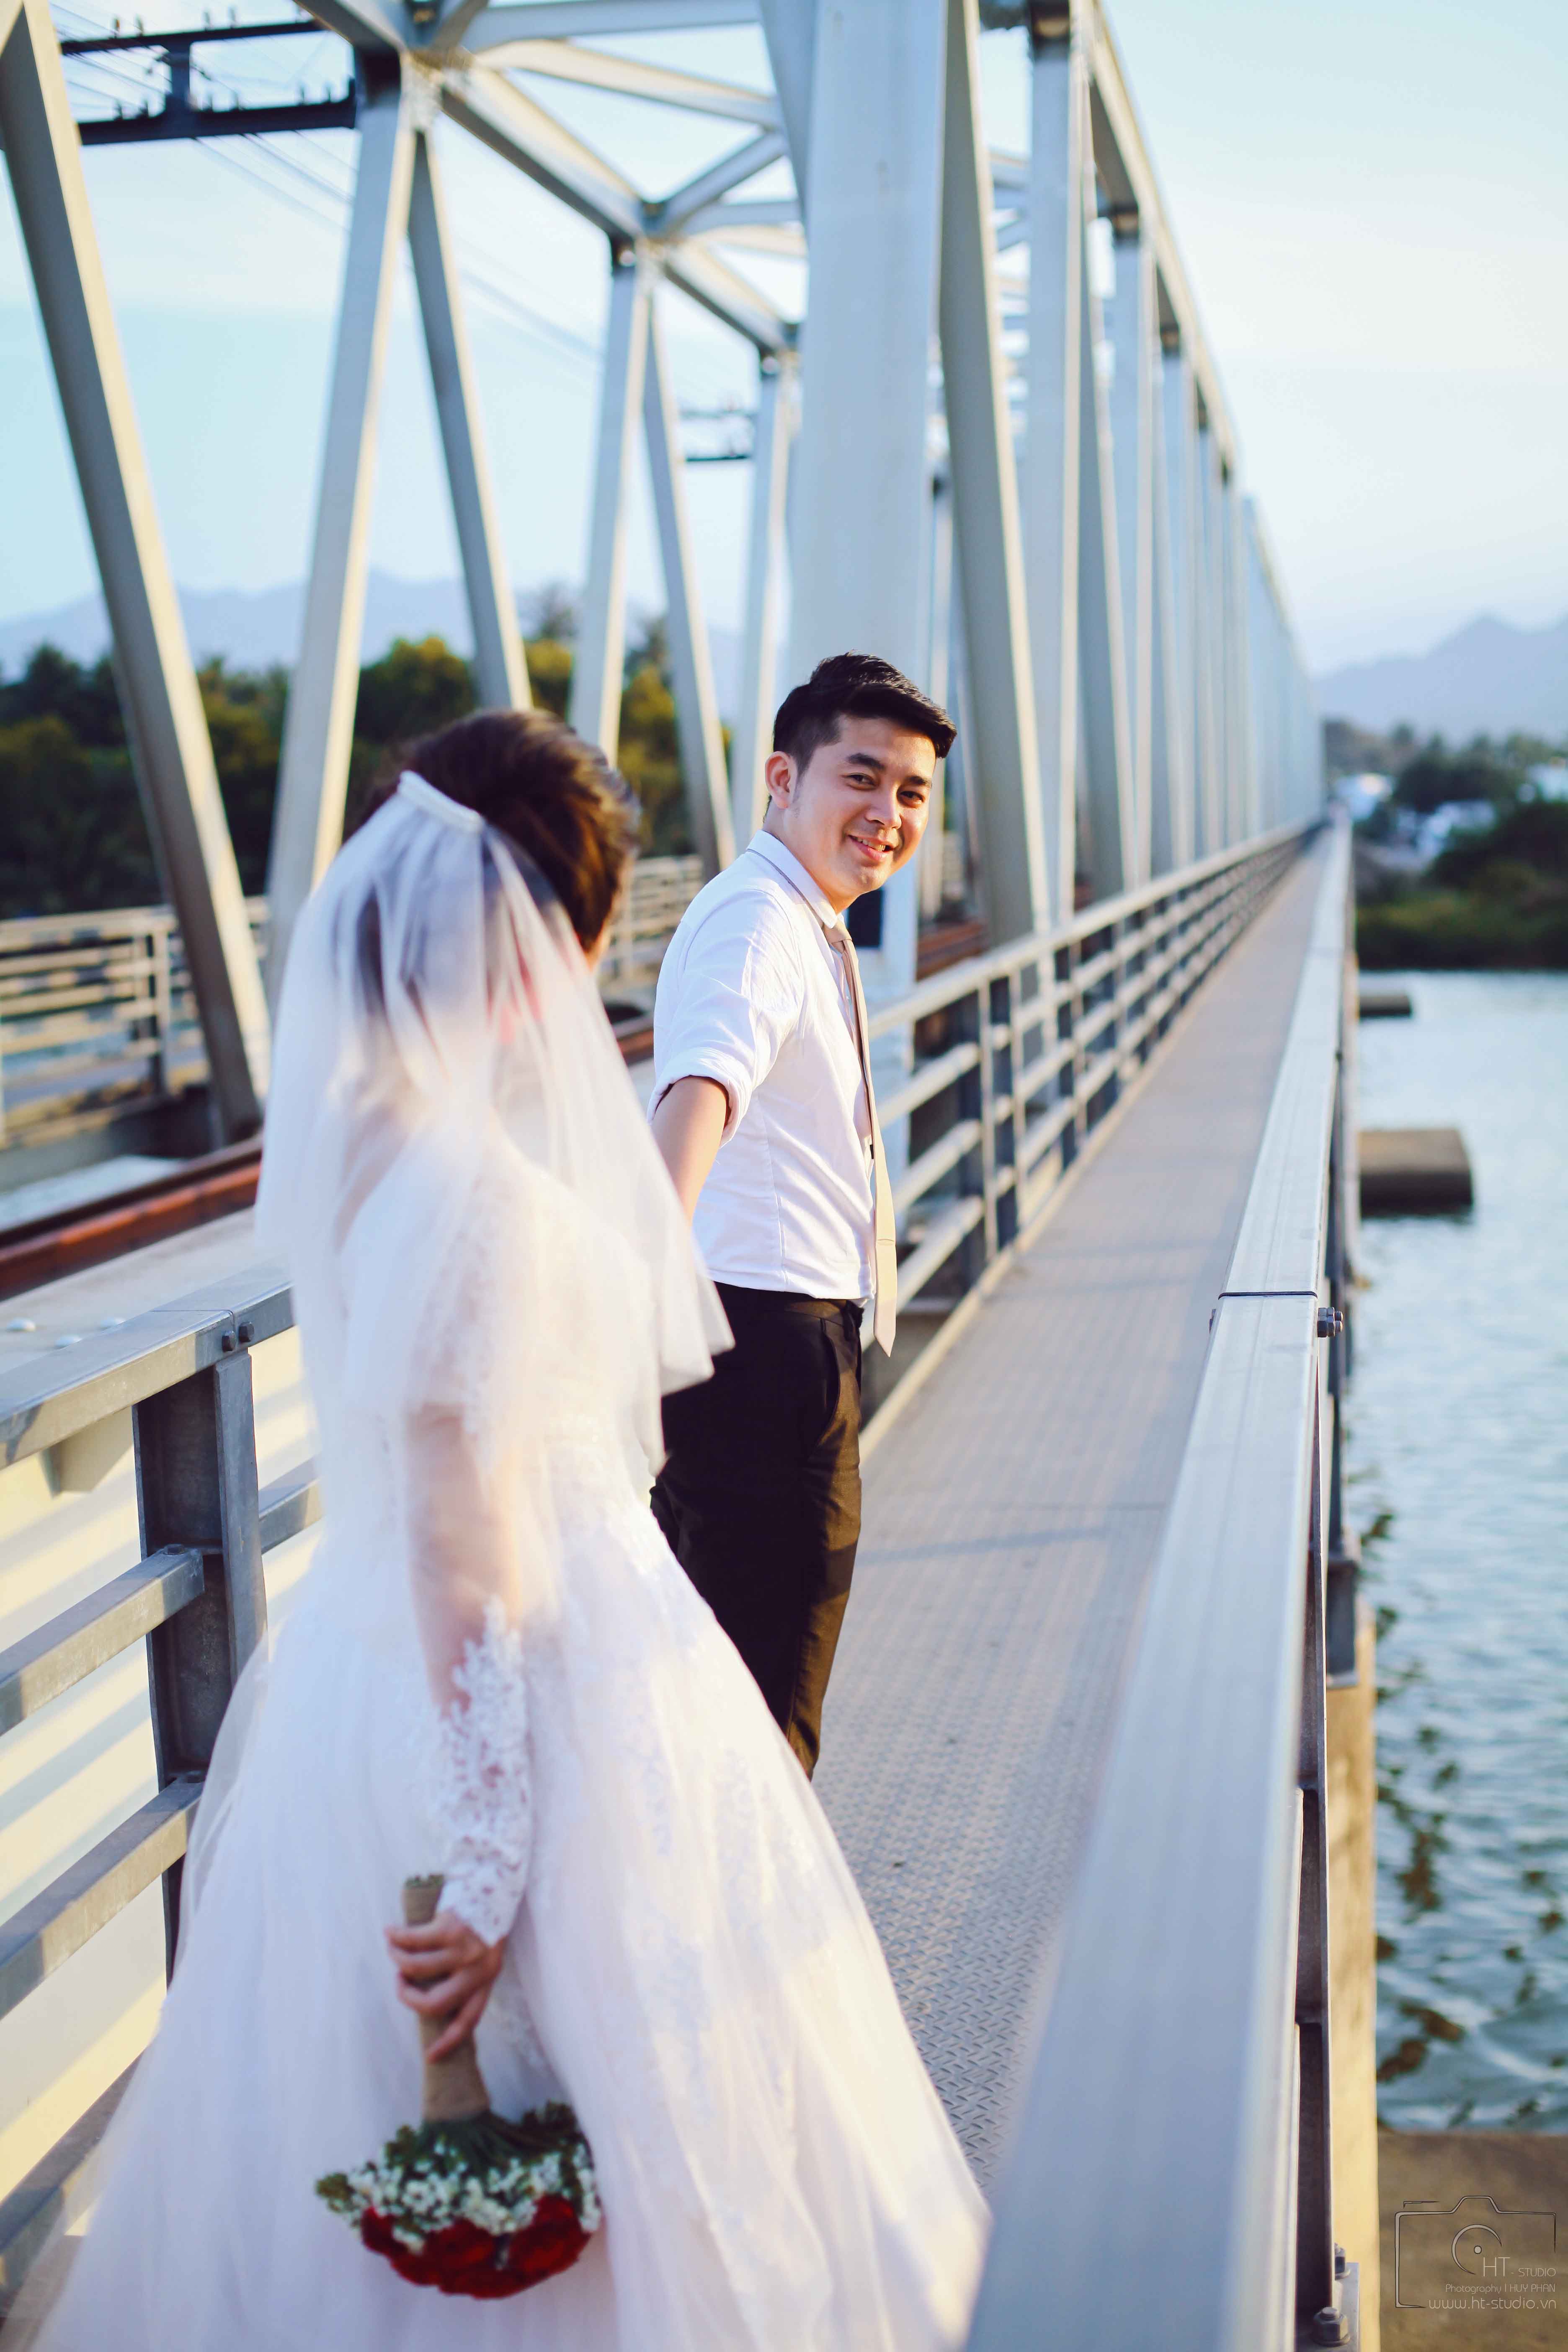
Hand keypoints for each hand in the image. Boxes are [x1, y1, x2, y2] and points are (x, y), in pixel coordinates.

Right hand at [385, 1909, 506, 2060]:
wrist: (497, 1878)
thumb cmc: (485, 1916)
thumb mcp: (484, 1951)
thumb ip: (466, 1974)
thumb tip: (431, 1993)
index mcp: (488, 1978)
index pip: (469, 2021)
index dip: (448, 2042)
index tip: (431, 2057)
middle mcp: (478, 1969)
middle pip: (435, 2003)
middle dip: (409, 1998)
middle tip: (400, 1985)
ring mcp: (463, 1950)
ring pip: (417, 1969)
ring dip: (398, 1961)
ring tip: (393, 1950)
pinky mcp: (449, 1928)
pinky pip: (412, 1941)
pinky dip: (396, 1938)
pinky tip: (390, 1933)